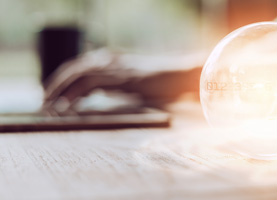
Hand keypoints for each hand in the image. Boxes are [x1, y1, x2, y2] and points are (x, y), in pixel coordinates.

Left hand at [43, 49, 203, 113]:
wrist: (180, 76)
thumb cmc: (162, 82)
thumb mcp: (134, 82)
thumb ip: (116, 84)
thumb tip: (101, 94)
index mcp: (111, 59)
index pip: (79, 66)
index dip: (62, 80)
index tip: (52, 94)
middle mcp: (109, 59)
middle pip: (73, 69)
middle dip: (55, 85)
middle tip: (44, 102)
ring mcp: (114, 66)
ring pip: (77, 75)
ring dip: (60, 91)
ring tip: (50, 107)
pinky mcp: (118, 77)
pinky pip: (88, 84)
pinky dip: (74, 95)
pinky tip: (67, 106)